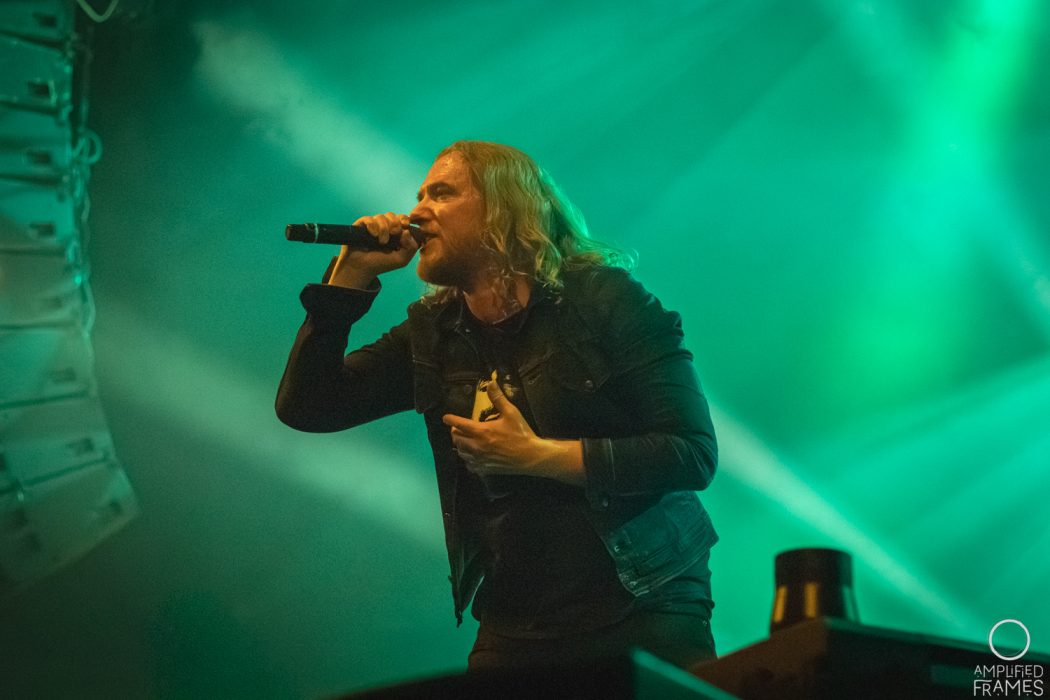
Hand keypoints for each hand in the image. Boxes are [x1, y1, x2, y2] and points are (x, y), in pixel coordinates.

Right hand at [327, 212, 417, 288]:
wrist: (362, 268)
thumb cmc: (381, 264)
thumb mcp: (402, 259)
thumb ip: (411, 247)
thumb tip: (407, 231)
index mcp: (395, 233)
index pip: (402, 218)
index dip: (404, 219)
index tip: (405, 226)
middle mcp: (383, 227)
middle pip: (392, 215)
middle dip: (395, 224)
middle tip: (393, 234)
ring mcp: (372, 226)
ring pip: (381, 216)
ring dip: (383, 229)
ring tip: (382, 242)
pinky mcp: (361, 226)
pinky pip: (368, 219)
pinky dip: (373, 226)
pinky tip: (373, 235)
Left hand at [442, 380, 584, 485]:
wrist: (530, 456)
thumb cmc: (521, 434)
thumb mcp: (511, 412)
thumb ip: (498, 398)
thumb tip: (490, 383)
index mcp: (482, 431)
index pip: (459, 424)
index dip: (450, 419)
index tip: (446, 418)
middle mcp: (477, 446)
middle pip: (457, 439)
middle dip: (455, 432)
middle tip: (458, 428)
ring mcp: (480, 459)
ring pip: (461, 452)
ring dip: (460, 445)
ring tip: (463, 440)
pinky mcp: (485, 468)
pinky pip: (469, 465)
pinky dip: (467, 459)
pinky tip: (471, 455)